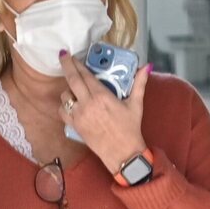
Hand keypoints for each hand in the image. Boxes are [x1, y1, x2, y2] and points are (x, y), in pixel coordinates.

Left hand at [59, 53, 150, 175]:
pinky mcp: (75, 127)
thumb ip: (139, 83)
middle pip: (71, 80)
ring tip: (75, 88)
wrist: (123, 153)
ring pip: (65, 96)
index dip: (76, 63)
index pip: (85, 75)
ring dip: (68, 89)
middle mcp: (88, 104)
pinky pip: (63, 112)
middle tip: (63, 57)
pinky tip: (72, 105)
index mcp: (102, 96)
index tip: (70, 55)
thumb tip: (147, 66)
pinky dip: (65, 106)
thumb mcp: (136, 104)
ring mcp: (79, 116)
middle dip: (66, 66)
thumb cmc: (130, 129)